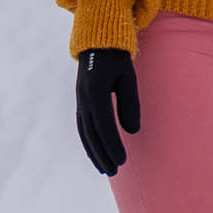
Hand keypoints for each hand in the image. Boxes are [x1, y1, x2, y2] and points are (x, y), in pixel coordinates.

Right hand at [75, 48, 140, 176]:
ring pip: (85, 133)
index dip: (112, 145)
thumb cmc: (117, 58)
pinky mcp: (81, 102)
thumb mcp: (128, 77)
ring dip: (94, 152)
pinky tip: (96, 154)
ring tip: (105, 169)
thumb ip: (129, 103)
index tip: (122, 160)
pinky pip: (83, 127)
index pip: (104, 125)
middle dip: (103, 154)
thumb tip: (133, 131)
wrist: (98, 41)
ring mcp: (79, 101)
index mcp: (95, 91)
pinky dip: (89, 143)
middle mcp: (83, 98)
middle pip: (91, 134)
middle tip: (115, 171)